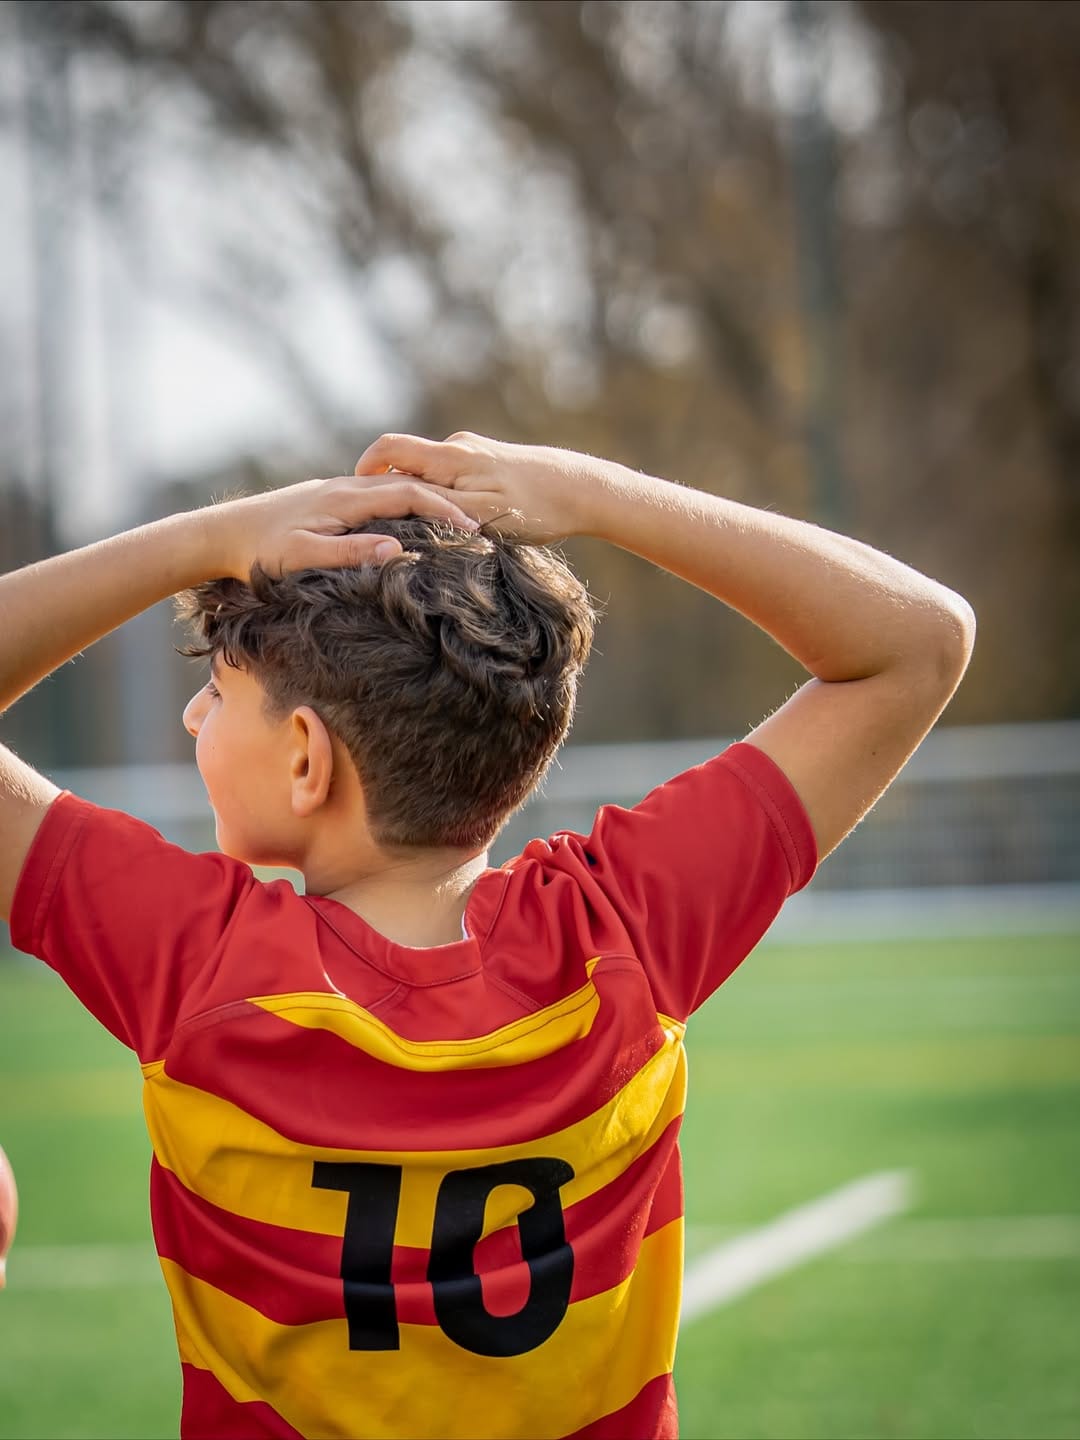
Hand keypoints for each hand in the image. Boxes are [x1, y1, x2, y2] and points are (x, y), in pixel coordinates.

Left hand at [210, 474, 479, 579]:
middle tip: (477, 526)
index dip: (444, 510)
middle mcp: (346, 488)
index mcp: (346, 499)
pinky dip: (403, 506)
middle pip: (407, 486)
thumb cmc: (260, 553)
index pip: (409, 496)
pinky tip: (410, 523)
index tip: (473, 528)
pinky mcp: (329, 499)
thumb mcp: (303, 558)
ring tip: (453, 523)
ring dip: (426, 503)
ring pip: (392, 489)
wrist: (221, 533)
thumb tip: (396, 549)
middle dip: (444, 504)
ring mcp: (337, 491)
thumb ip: (350, 552)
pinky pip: (377, 497)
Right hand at [353, 431, 625, 542]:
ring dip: (417, 496)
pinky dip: (440, 497)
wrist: (582, 490)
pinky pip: (451, 479)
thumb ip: (437, 510)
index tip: (353, 498)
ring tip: (414, 528)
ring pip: (430, 473)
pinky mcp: (490, 465)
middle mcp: (457, 449)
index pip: (388, 450)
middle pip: (405, 462)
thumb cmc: (534, 507)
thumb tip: (397, 515)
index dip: (364, 471)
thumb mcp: (480, 515)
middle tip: (379, 520)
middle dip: (387, 488)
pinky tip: (450, 524)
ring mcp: (474, 454)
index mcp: (448, 457)